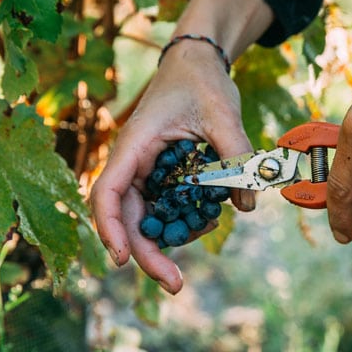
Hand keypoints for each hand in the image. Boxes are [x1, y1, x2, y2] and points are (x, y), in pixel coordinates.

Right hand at [90, 45, 254, 293]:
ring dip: (169, 237)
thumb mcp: (224, 114)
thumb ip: (237, 157)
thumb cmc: (203, 82)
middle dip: (147, 253)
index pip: (107, 191)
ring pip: (146, 216)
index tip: (123, 260)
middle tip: (177, 285)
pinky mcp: (165, 174)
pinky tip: (209, 217)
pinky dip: (183, 219)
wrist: (199, 66)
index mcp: (135, 144)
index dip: (109, 229)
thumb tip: (245, 207)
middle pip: (127, 216)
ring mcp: (149, 170)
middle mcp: (135, 162)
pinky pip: (167, 205)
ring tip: (208, 228)